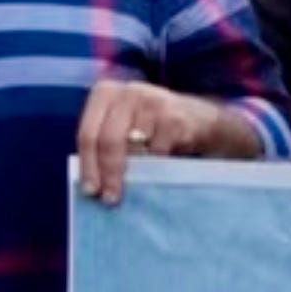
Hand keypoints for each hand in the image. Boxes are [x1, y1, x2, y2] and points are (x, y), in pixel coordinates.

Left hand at [76, 80, 247, 204]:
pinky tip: (162, 166)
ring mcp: (152, 102)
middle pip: (108, 140)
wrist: (203, 120)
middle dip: (108, 174)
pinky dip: (157, 165)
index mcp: (106, 93)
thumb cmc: (154, 127)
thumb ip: (104, 141)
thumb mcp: (124, 124)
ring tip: (138, 184)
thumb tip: (90, 181)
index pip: (87, 133)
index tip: (90, 191)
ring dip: (134, 172)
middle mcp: (127, 92)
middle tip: (110, 199)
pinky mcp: (175, 117)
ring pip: (134, 148)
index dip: (88, 165)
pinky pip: (159, 152)